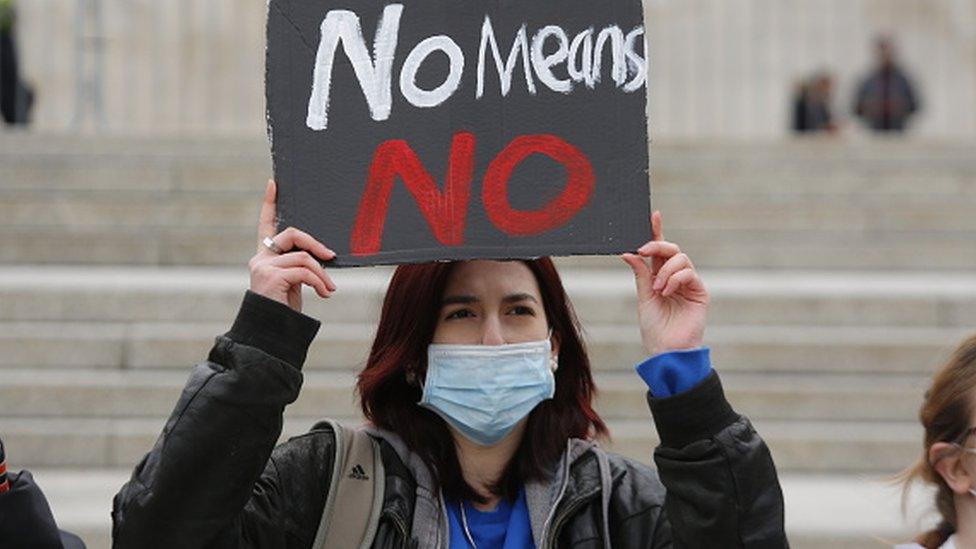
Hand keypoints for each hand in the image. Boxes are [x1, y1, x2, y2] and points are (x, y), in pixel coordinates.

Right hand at [249, 180, 336, 311]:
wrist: (271, 332)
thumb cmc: (284, 310)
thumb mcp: (293, 283)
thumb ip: (299, 265)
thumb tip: (324, 255)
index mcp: (265, 256)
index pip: (265, 224)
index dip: (269, 203)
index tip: (274, 183)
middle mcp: (260, 258)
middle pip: (291, 234)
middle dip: (315, 244)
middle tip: (331, 256)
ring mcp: (263, 266)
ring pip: (302, 256)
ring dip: (322, 273)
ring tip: (329, 289)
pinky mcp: (270, 276)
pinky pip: (304, 271)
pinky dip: (319, 281)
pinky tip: (324, 294)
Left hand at [621, 211, 708, 355]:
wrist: (667, 350)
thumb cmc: (654, 328)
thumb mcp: (643, 297)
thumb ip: (640, 274)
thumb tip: (628, 253)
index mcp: (658, 276)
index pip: (658, 250)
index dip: (657, 231)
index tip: (653, 215)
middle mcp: (674, 277)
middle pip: (671, 249)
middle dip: (657, 245)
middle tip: (644, 251)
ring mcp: (688, 283)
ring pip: (681, 259)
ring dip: (665, 270)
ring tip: (658, 289)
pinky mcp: (700, 292)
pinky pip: (689, 273)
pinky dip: (675, 279)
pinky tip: (666, 291)